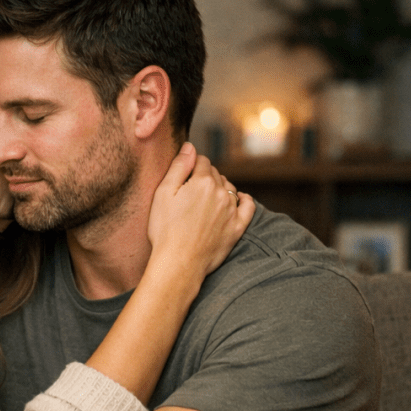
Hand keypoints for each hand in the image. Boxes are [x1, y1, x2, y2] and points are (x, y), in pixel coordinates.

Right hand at [146, 142, 254, 279]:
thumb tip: (190, 147)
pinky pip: (247, 206)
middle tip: (189, 191)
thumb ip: (178, 167)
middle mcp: (221, 192)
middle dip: (204, 177)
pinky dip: (244, 199)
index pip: (201, 161)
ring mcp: (231, 210)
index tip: (183, 176)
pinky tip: (238, 199)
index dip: (191, 166)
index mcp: (202, 182)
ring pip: (229, 188)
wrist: (178, 263)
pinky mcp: (237, 228)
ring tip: (205, 200)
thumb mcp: (163, 194)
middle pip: (215, 174)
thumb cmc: (165, 230)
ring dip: (220, 188)